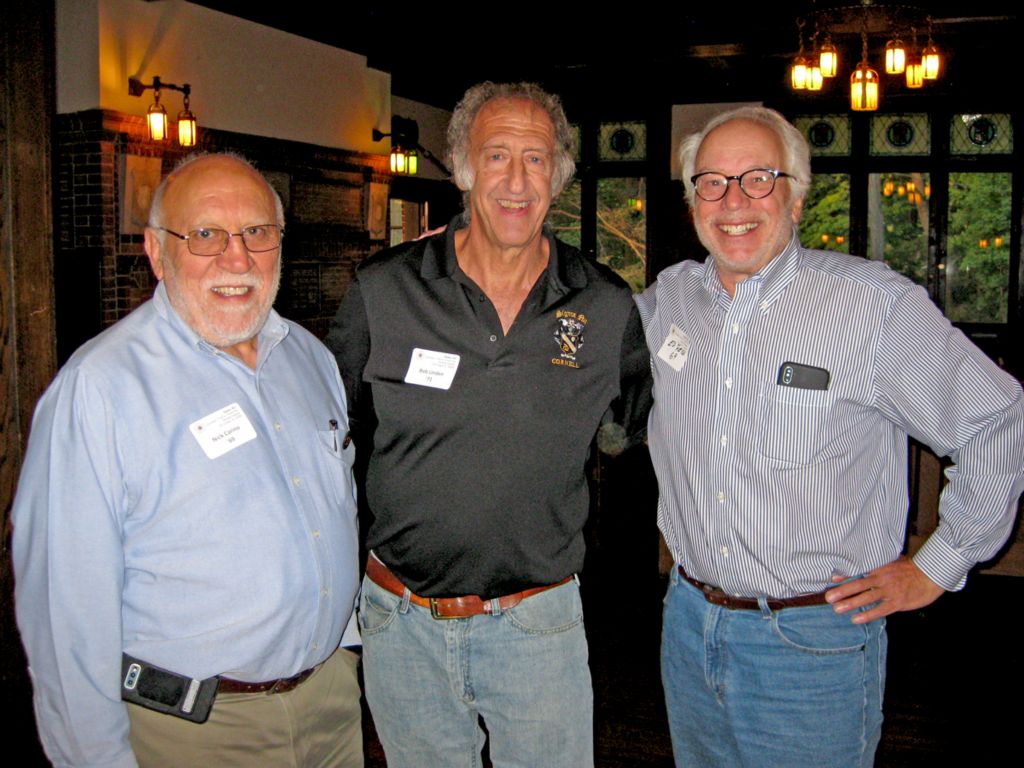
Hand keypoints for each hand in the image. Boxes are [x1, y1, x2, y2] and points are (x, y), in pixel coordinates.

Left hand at [825, 556, 944, 623]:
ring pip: (867, 597)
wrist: (930, 575)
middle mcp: (882, 578)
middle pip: (859, 584)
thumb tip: (857, 565)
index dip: (845, 575)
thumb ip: (875, 563)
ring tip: (837, 609)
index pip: (859, 570)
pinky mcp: (897, 602)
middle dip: (842, 591)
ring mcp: (890, 591)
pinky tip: (856, 619)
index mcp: (879, 567)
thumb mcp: (891, 560)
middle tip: (828, 597)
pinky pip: (880, 609)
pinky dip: (868, 615)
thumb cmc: (908, 568)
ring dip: (851, 603)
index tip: (831, 579)